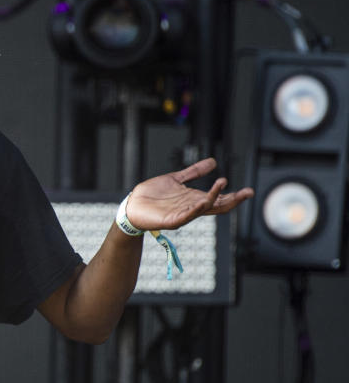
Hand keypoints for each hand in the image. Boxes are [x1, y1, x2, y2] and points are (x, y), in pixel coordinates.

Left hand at [126, 158, 253, 231]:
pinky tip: (204, 201)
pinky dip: (196, 209)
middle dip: (233, 200)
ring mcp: (183, 214)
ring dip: (214, 197)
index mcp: (194, 199)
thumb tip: (213, 162)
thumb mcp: (176, 179)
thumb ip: (194, 172)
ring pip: (204, 208)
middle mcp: (192, 207)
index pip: (219, 198)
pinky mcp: (172, 220)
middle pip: (217, 205)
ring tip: (222, 183)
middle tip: (248, 192)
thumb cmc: (153, 195)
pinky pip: (187, 215)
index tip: (249, 190)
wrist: (133, 205)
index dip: (234, 195)